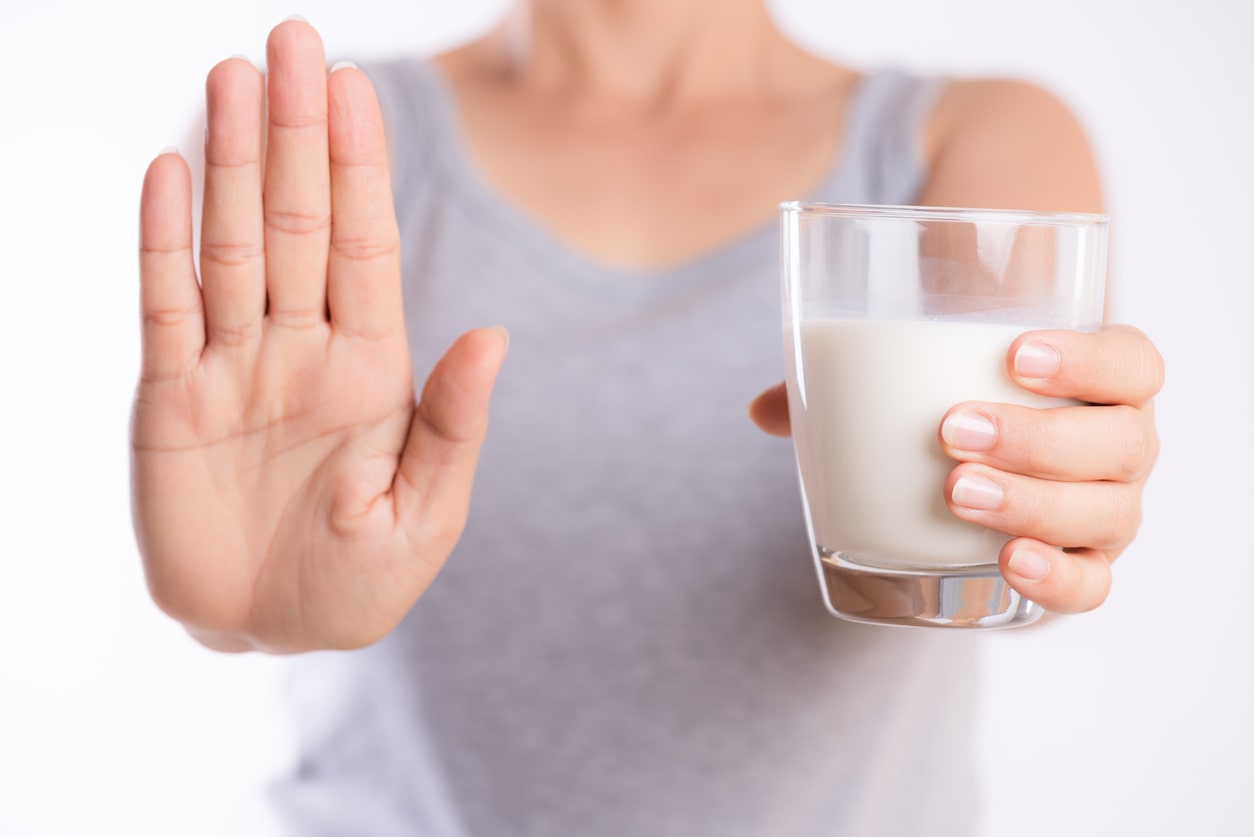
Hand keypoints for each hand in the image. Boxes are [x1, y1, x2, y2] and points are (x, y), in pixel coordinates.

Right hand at [132, 20, 506, 652]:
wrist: (274, 632)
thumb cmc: (361, 583)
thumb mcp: (425, 513)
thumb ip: (453, 422)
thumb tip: (495, 334)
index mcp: (372, 368)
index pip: (362, 244)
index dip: (358, 165)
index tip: (351, 89)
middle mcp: (301, 349)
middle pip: (297, 222)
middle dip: (297, 135)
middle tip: (290, 43)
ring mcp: (234, 367)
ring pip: (232, 245)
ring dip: (233, 164)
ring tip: (232, 80)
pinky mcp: (169, 400)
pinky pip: (165, 304)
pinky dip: (163, 241)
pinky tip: (171, 172)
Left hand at [749, 324, 1163, 613]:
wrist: (988, 483)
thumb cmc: (958, 407)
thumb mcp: (917, 386)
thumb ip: (850, 388)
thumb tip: (764, 410)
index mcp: (1102, 383)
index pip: (1131, 363)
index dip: (1089, 357)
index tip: (1014, 354)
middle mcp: (1121, 446)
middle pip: (1120, 441)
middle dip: (1037, 438)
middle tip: (953, 432)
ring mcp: (1110, 511)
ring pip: (1106, 512)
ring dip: (1033, 502)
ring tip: (956, 492)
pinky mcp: (1085, 567)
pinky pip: (1093, 585)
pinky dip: (1057, 577)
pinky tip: (1009, 563)